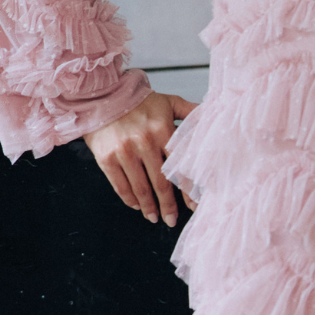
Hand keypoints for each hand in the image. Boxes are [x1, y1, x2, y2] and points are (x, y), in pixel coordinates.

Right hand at [87, 91, 195, 224]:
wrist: (101, 94)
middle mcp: (144, 143)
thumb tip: (213, 118)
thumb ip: (190, 112)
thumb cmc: (138, 100)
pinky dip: (129, 198)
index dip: (187, 190)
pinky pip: (120, 184)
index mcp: (162, 130)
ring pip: (140, 187)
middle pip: (160, 182)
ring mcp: (124, 151)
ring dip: (148, 206)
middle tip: (172, 220)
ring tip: (154, 217)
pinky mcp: (106, 157)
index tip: (193, 206)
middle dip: (168, 205)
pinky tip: (136, 205)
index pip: (179, 167)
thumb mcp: (168, 102)